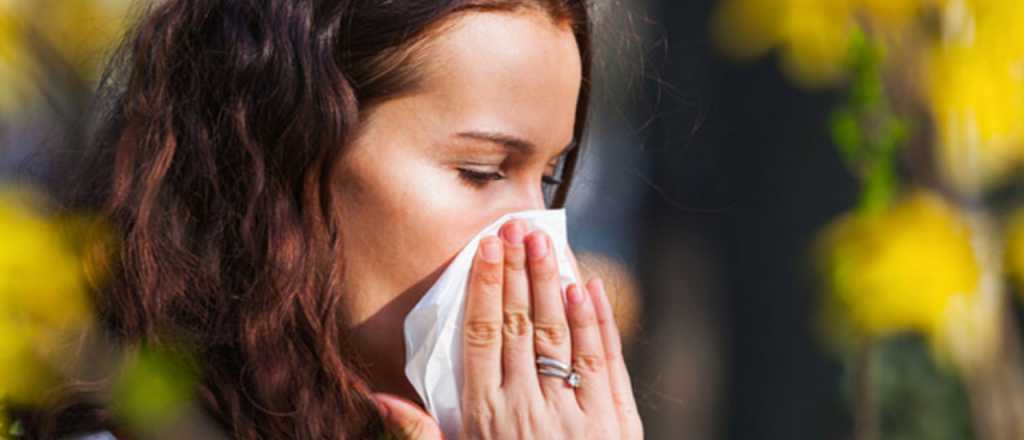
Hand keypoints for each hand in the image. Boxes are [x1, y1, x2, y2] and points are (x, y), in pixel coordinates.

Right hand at [375, 219, 641, 438]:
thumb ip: (420, 434)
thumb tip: (379, 396)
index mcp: (485, 417)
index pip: (482, 336)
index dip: (484, 287)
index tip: (486, 248)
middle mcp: (528, 408)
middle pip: (519, 325)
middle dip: (518, 271)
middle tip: (518, 226)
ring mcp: (574, 413)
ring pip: (560, 334)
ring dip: (552, 283)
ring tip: (547, 243)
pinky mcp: (614, 422)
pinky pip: (604, 362)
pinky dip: (597, 322)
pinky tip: (588, 287)